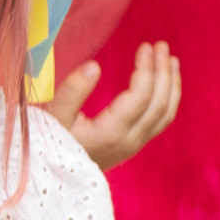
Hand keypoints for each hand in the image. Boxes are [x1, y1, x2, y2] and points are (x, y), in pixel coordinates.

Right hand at [45, 42, 180, 169]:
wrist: (51, 174)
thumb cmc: (47, 140)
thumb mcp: (53, 116)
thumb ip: (72, 91)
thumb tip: (94, 66)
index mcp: (112, 132)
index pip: (140, 96)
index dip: (146, 69)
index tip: (144, 46)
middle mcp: (130, 140)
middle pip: (159, 103)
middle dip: (163, 72)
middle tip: (161, 46)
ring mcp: (135, 144)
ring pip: (165, 113)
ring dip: (171, 85)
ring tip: (172, 60)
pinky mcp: (134, 144)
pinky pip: (160, 120)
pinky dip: (168, 99)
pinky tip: (165, 84)